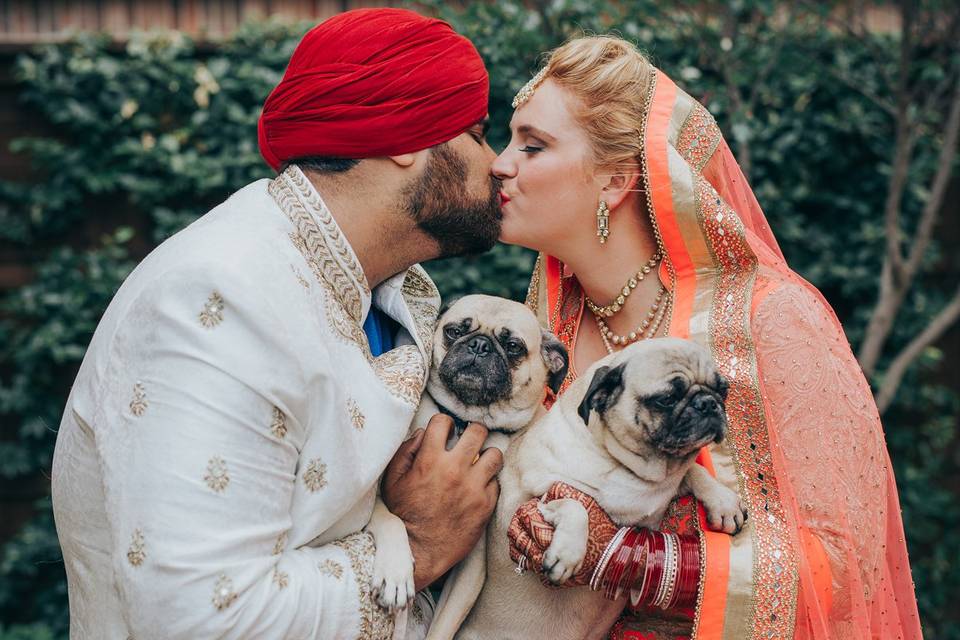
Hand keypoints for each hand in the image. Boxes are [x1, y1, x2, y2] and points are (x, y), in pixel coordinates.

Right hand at [382, 414, 501, 590]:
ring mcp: (474, 487)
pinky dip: (488, 482)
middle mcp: (455, 469)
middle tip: (470, 439)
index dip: (444, 424)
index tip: (445, 431)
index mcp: (430, 460)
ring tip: (479, 463)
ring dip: (487, 456)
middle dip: (473, 432)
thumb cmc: (402, 515)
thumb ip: (406, 451)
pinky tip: (478, 487)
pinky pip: (496, 482)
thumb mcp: (392, 480)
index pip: (443, 421)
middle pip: (478, 432)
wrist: (417, 551)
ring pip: (495, 455)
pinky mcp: (486, 505)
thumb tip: (423, 433)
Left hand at [507, 482, 618, 586]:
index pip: (547, 565)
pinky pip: (574, 572)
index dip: (542, 566)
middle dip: (548, 575)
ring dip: (558, 577)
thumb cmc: (563, 513)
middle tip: (545, 571)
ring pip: (565, 577)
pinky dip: (568, 572)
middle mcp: (566, 556)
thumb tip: (535, 509)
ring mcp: (574, 559)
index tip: (540, 562)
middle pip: (555, 576)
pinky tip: (563, 568)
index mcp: (557, 548)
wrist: (579, 515)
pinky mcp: (581, 558)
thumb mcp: (550, 514)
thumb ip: (541, 516)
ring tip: (553, 572)